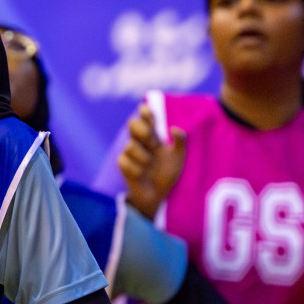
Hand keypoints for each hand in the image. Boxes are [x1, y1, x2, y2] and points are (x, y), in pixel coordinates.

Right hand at [118, 103, 186, 218]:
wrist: (158, 194)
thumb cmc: (167, 173)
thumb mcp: (178, 158)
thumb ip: (180, 142)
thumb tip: (174, 128)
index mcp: (153, 136)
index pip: (146, 118)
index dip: (145, 112)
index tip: (146, 109)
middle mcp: (140, 141)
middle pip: (132, 123)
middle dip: (143, 131)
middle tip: (155, 144)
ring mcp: (129, 152)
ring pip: (130, 145)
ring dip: (143, 156)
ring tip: (151, 165)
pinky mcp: (123, 164)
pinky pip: (124, 161)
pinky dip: (136, 169)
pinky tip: (142, 175)